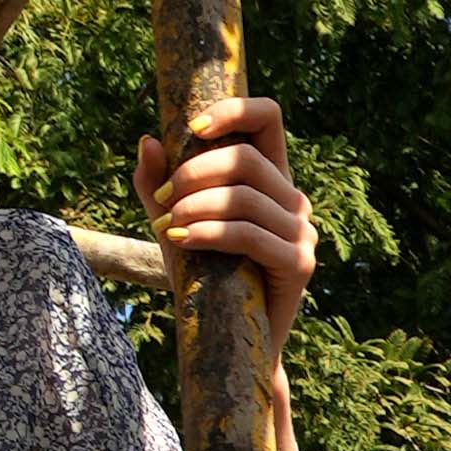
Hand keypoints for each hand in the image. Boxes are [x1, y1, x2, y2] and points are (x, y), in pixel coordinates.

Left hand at [137, 92, 313, 347]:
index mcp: (270, 178)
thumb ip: (158, 184)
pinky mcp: (299, 263)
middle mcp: (293, 198)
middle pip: (247, 158)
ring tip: (167, 227)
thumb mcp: (173, 222)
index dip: (232, 111)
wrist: (229, 339)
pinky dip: (209, 233)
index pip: (268, 117)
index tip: (191, 128)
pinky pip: (250, 234)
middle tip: (163, 201)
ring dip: (195, 207)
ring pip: (245, 197)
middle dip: (194, 173)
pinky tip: (180, 241)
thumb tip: (147, 140)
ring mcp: (302, 231)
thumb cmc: (204, 274)